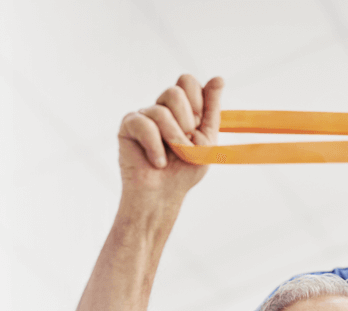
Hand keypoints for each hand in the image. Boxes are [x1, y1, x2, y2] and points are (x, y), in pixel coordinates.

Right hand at [117, 74, 223, 209]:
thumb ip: (212, 109)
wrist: (163, 195)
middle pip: (175, 91)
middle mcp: (162, 108)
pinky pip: (144, 125)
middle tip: (184, 144)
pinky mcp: (128, 126)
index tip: (197, 126)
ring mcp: (144, 115)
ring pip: (161, 110)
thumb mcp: (207, 140)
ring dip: (173, 139)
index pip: (188, 82)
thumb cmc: (184, 171)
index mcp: (182, 109)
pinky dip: (155, 147)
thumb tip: (219, 78)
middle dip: (186, 122)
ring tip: (171, 157)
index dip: (196, 101)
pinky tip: (157, 162)